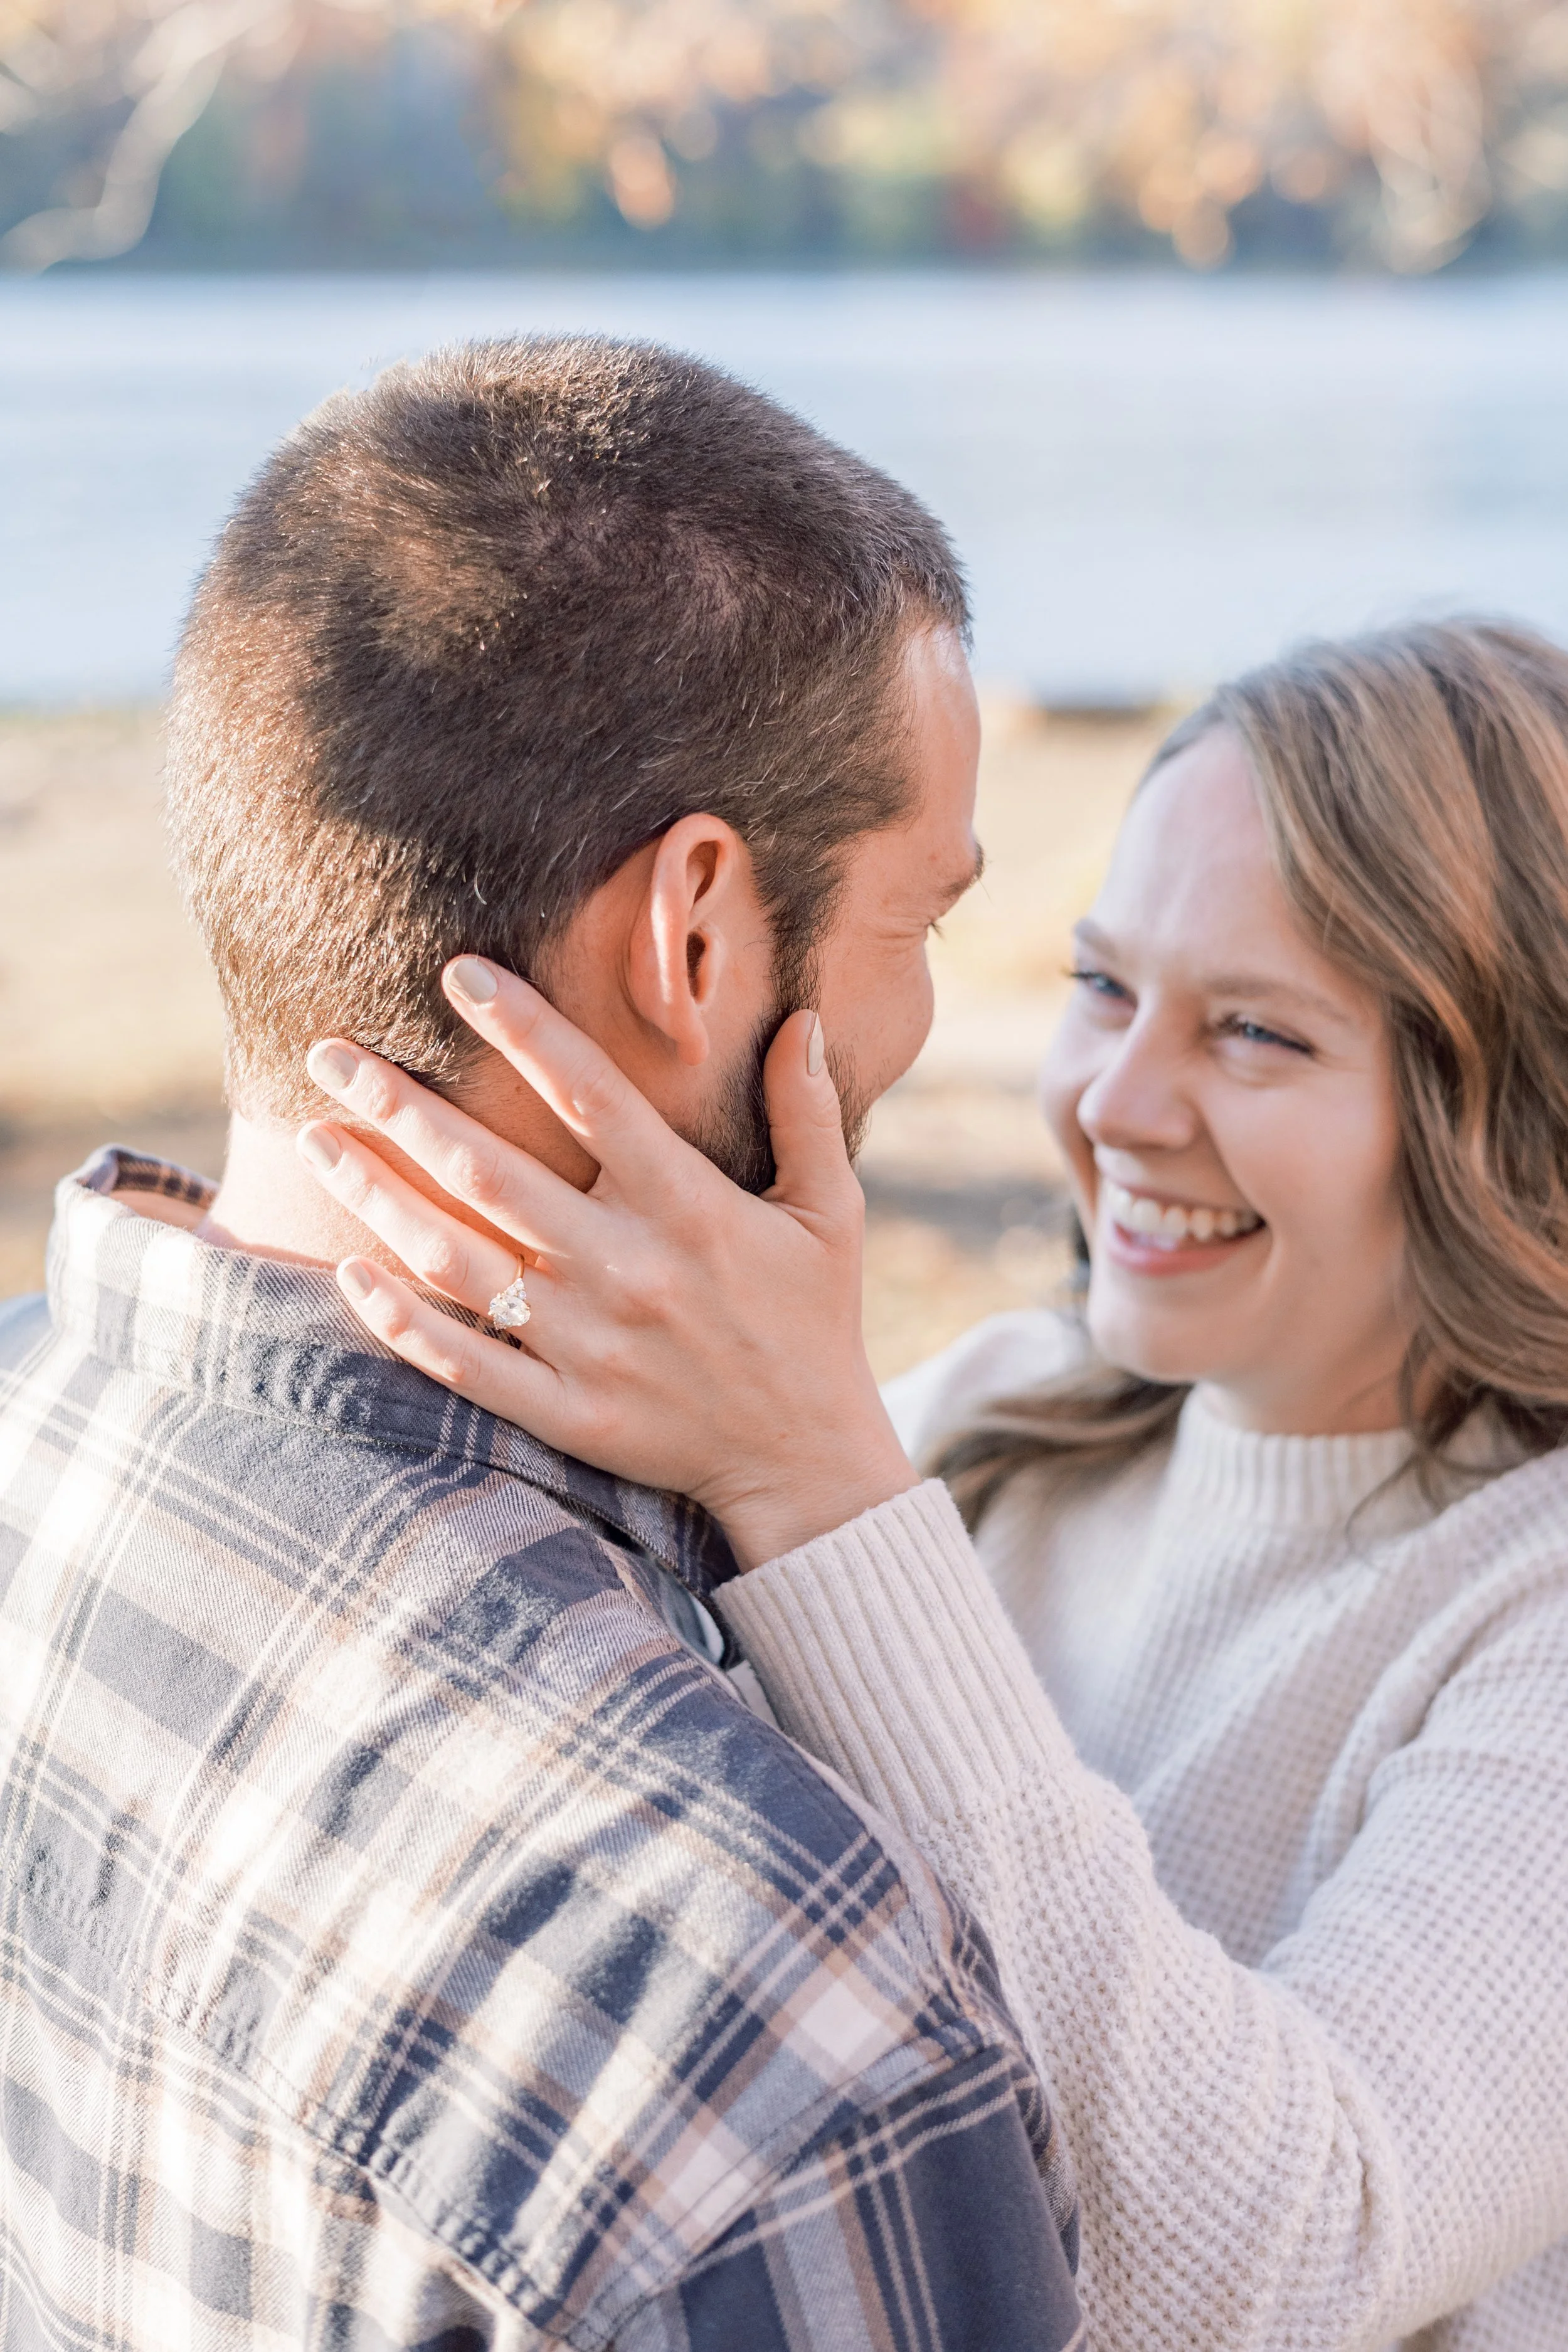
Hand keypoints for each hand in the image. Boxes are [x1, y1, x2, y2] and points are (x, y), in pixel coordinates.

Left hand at [295, 959, 919, 1568]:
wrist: (807, 1462)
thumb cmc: (815, 1322)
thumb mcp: (832, 1213)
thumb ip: (810, 1114)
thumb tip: (802, 1020)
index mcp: (690, 1208)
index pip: (592, 1097)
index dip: (525, 1029)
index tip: (461, 974)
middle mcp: (628, 1269)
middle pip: (491, 1172)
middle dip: (401, 1105)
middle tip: (328, 1052)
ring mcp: (589, 1346)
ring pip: (456, 1260)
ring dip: (377, 1196)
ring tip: (316, 1141)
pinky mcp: (565, 1411)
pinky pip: (461, 1362)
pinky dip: (399, 1320)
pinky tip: (349, 1271)